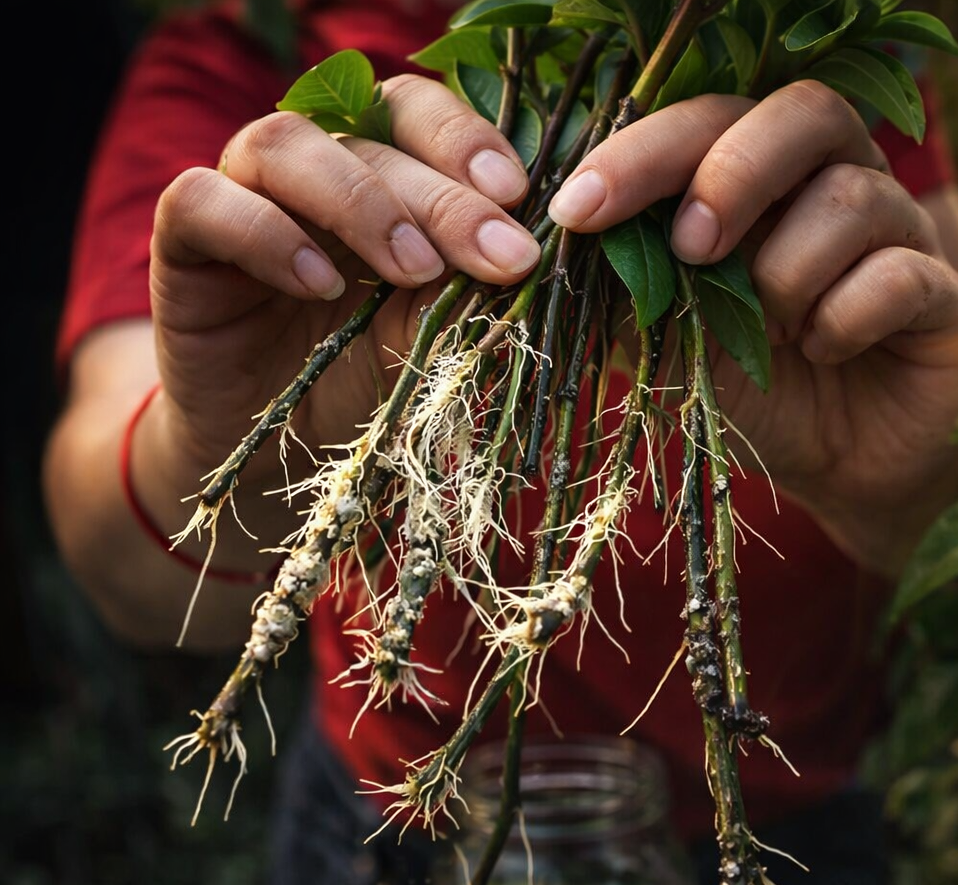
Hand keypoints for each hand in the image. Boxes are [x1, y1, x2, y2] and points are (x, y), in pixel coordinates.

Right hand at [148, 75, 541, 482]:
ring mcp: (241, 194)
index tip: (517, 196)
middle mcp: (310, 169)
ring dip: (361, 203)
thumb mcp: (424, 337)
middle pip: (368, 134)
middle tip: (501, 257)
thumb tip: (526, 266)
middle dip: (445, 197)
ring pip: (283, 144)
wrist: (270, 450)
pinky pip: (204, 200)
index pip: (415, 111)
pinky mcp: (182, 240)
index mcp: (379, 172)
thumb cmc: (357, 378)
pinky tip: (320, 284)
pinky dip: (266, 234)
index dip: (465, 138)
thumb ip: (460, 295)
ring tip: (414, 271)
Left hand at [548, 81, 957, 567]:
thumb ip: (626, 292)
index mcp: (767, 173)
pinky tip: (826, 352)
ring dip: (790, 274)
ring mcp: (902, 230)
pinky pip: (899, 276)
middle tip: (693, 248)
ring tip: (774, 334)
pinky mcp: (946, 293)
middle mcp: (841, 179)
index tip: (580, 209)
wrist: (832, 468)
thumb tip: (558, 249)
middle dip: (736, 173)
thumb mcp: (669, 344)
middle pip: (808, 113)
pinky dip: (845, 320)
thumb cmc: (751, 390)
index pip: (711, 118)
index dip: (644, 151)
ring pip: (853, 198)